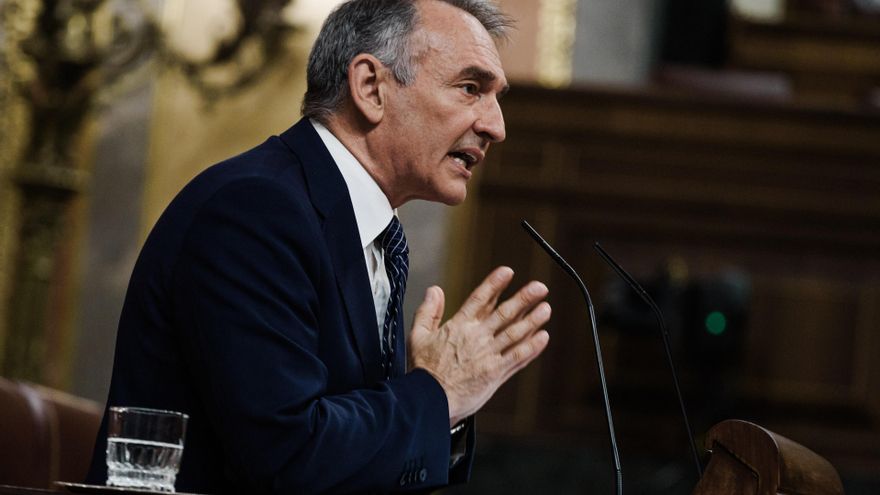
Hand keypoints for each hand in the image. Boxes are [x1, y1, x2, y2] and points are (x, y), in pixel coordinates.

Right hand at [408, 266, 550, 425]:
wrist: (429, 400)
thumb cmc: (423, 372)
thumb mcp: (417, 336)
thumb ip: (428, 311)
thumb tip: (434, 291)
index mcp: (459, 326)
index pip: (480, 298)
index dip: (495, 283)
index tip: (508, 272)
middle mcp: (477, 337)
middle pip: (505, 313)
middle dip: (524, 298)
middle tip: (540, 288)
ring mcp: (489, 355)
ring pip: (516, 333)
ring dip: (533, 320)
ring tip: (546, 308)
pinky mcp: (496, 372)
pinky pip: (518, 356)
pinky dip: (532, 347)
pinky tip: (543, 337)